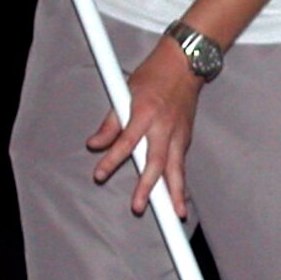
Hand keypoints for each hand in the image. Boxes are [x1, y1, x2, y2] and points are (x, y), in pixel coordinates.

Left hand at [88, 42, 200, 216]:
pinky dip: (180, 182)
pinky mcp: (186, 138)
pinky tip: (179, 199)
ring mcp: (178, 133)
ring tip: (176, 214)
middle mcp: (164, 126)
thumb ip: (111, 122)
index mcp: (145, 113)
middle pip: (156, 162)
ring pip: (176, 168)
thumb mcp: (126, 92)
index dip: (112, 159)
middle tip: (139, 206)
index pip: (127, 141)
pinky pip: (181, 163)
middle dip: (148, 187)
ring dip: (176, 192)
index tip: (99, 174)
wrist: (185, 65)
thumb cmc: (154, 76)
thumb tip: (94, 144)